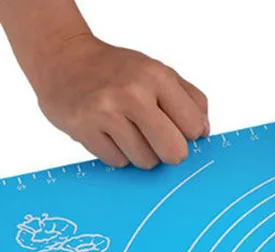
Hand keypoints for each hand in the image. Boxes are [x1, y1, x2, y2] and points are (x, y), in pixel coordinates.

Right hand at [31, 33, 208, 168]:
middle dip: (169, 153)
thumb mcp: (160, 72)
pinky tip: (108, 134)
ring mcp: (105, 111)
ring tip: (127, 132)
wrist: (63, 58)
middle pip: (174, 153)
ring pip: (146, 162)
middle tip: (157, 140)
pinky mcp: (84, 128)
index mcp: (156, 76)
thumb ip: (191, 100)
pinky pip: (118, 162)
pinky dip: (117, 154)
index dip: (188, 135)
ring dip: (141, 154)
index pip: (193, 129)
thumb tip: (204, 134)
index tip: (176, 128)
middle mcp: (131, 92)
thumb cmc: (120, 72)